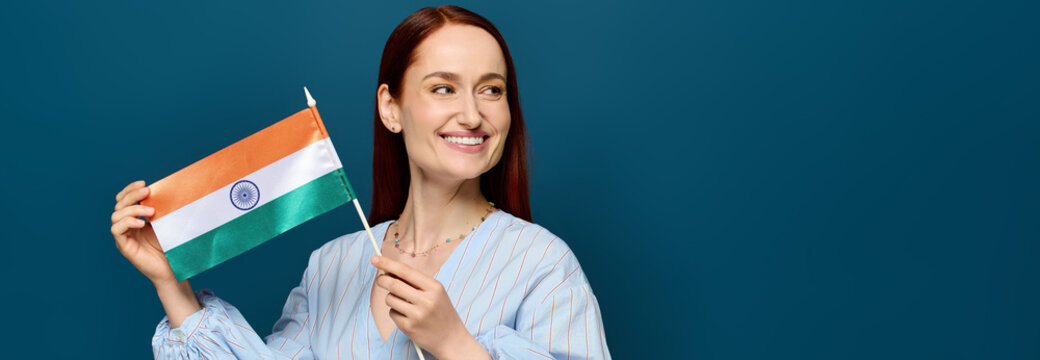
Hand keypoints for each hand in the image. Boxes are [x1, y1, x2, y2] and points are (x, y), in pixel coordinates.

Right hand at [111, 180, 175, 284]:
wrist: (173, 269)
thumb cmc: (171, 246)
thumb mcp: (166, 223)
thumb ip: (161, 209)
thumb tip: (167, 191)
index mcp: (134, 219)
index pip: (124, 199)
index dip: (130, 189)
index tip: (143, 183)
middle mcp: (126, 226)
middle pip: (119, 205)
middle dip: (132, 195)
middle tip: (148, 191)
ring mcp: (124, 236)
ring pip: (116, 216)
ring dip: (133, 209)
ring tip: (151, 211)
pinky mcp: (124, 246)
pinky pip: (117, 230)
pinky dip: (127, 222)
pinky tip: (141, 223)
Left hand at [371, 256, 489, 359]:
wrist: (451, 338)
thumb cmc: (441, 312)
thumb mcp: (436, 293)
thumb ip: (416, 282)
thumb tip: (390, 271)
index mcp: (434, 287)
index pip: (406, 271)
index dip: (388, 264)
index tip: (375, 259)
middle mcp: (426, 300)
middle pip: (394, 284)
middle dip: (382, 280)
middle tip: (380, 279)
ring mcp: (417, 315)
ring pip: (390, 299)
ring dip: (391, 298)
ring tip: (403, 303)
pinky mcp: (408, 327)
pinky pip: (392, 313)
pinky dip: (395, 312)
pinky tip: (407, 316)